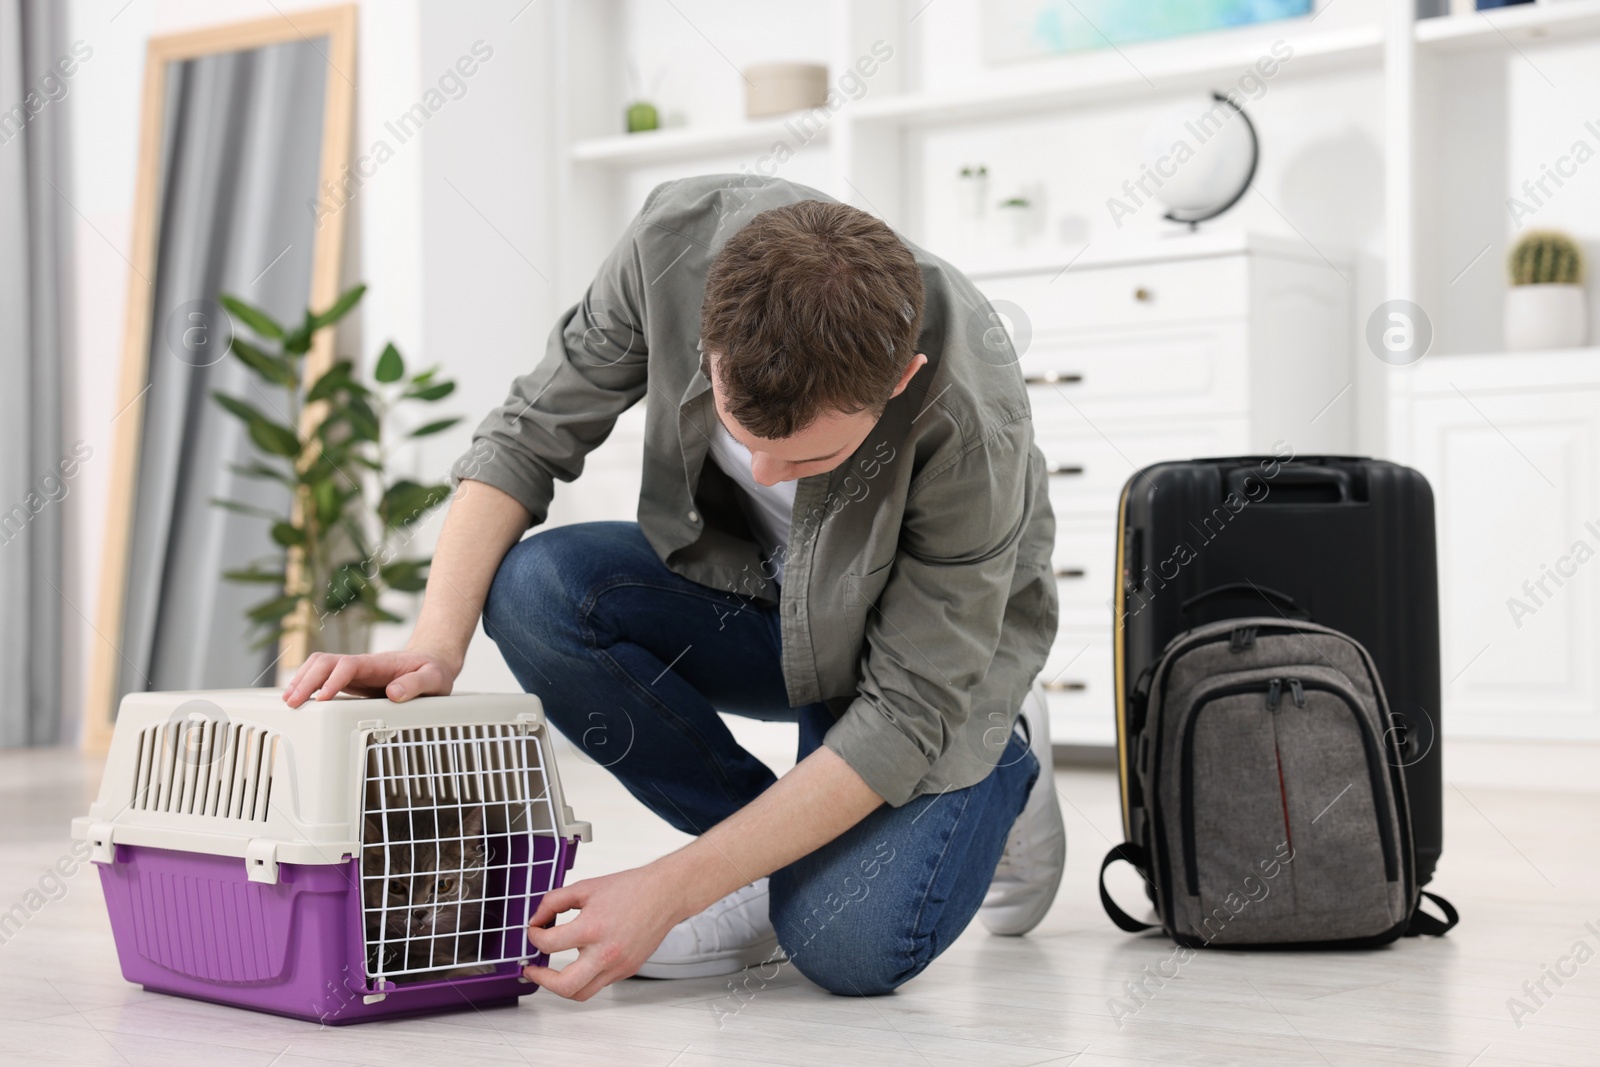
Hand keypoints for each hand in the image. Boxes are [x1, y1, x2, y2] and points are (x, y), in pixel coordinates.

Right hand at [280, 648, 460, 706]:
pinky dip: (308, 685)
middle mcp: (362, 665)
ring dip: (302, 680)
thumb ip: (416, 684)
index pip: (348, 665)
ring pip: (320, 667)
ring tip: (289, 702)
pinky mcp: (352, 680)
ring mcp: (355, 672)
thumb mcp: (434, 678)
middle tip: (293, 703)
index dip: (333, 680)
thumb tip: (393, 693)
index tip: (323, 698)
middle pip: (326, 662)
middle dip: (306, 680)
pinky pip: (324, 677)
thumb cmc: (433, 671)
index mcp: (380, 663)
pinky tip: (300, 699)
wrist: (433, 661)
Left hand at [522, 864, 689, 1000]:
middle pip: (564, 986)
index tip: (534, 931)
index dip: (534, 936)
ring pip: (581, 993)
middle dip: (541, 979)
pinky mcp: (627, 970)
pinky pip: (599, 983)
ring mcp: (618, 966)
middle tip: (533, 969)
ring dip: (561, 986)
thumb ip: (554, 901)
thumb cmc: (631, 888)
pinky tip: (581, 961)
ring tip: (552, 973)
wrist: (664, 894)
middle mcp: (606, 953)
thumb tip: (537, 919)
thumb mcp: (585, 887)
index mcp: (592, 928)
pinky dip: (585, 976)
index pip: (549, 944)